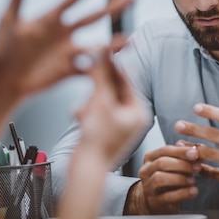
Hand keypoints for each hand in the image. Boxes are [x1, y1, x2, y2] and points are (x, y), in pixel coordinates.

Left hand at [0, 0, 133, 103]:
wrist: (2, 81)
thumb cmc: (2, 49)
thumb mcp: (8, 19)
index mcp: (51, 18)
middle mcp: (64, 33)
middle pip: (94, 16)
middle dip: (113, 6)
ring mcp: (68, 52)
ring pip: (97, 44)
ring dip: (114, 41)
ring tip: (130, 37)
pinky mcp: (69, 70)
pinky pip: (91, 67)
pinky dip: (104, 66)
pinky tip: (116, 65)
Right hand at [55, 48, 147, 218]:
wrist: (84, 170)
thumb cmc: (96, 141)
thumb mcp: (100, 101)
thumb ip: (101, 75)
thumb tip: (101, 53)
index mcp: (138, 111)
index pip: (126, 80)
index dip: (113, 64)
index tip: (104, 48)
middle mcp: (131, 117)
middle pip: (112, 89)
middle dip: (97, 88)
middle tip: (88, 67)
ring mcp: (117, 124)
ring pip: (99, 99)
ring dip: (89, 102)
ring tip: (84, 112)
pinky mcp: (103, 130)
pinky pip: (93, 111)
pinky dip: (85, 112)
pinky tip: (80, 118)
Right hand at [127, 144, 200, 213]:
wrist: (160, 201)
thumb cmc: (169, 179)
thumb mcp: (176, 165)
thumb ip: (184, 157)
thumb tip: (196, 149)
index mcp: (151, 158)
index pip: (164, 150)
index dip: (180, 151)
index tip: (195, 153)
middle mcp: (146, 171)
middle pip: (161, 163)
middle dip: (182, 164)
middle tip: (197, 167)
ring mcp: (148, 187)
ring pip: (160, 178)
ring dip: (180, 178)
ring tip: (192, 180)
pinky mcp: (155, 202)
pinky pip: (167, 197)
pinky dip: (183, 193)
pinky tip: (193, 191)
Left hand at [174, 93, 218, 206]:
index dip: (211, 112)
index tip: (196, 108)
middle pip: (215, 135)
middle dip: (194, 129)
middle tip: (178, 125)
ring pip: (212, 155)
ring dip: (194, 149)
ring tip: (180, 144)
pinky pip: (215, 174)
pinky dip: (203, 169)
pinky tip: (193, 164)